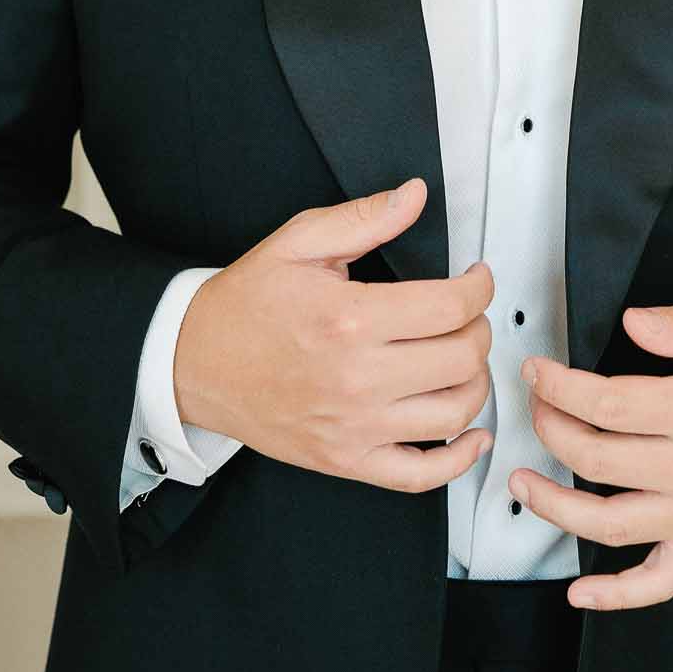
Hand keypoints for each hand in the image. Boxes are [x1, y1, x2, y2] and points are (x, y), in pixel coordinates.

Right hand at [173, 176, 497, 491]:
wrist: (193, 364)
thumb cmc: (245, 305)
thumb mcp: (298, 243)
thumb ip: (364, 218)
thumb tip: (413, 196)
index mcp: (349, 319)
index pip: (449, 307)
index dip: (479, 288)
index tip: (476, 279)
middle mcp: (356, 378)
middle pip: (461, 358)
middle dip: (479, 328)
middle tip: (468, 314)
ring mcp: (354, 428)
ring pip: (453, 414)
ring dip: (475, 382)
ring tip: (463, 358)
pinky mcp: (346, 461)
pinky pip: (421, 475)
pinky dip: (458, 459)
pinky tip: (471, 434)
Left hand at [508, 296, 672, 611]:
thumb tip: (632, 323)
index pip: (607, 405)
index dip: (560, 387)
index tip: (539, 373)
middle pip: (597, 459)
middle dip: (551, 429)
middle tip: (536, 407)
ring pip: (610, 524)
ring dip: (555, 507)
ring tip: (522, 483)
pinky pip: (658, 583)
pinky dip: (616, 595)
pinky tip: (581, 591)